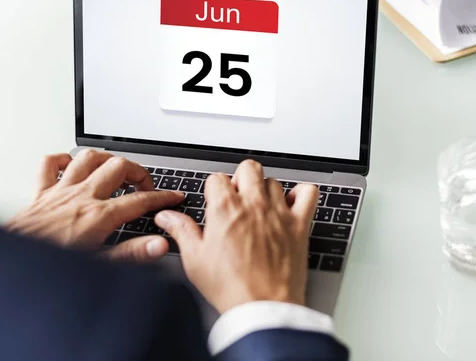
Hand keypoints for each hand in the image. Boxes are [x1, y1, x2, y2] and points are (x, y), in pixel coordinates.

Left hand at [6, 150, 184, 261]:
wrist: (17, 261)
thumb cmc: (52, 263)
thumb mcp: (100, 265)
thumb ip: (133, 253)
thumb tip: (159, 245)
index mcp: (99, 216)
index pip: (140, 201)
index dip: (163, 197)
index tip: (173, 196)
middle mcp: (82, 197)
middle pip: (118, 168)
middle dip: (138, 172)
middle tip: (145, 185)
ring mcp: (60, 191)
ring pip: (88, 158)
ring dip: (106, 159)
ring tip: (116, 169)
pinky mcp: (41, 192)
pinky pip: (50, 164)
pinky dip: (63, 160)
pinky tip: (73, 166)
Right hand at [155, 160, 318, 313]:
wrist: (262, 307)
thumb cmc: (230, 287)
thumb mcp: (195, 260)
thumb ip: (182, 231)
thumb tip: (167, 217)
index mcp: (225, 209)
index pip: (217, 178)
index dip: (214, 189)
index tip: (216, 202)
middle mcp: (253, 205)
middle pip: (248, 168)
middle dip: (241, 178)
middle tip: (238, 198)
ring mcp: (278, 213)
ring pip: (274, 181)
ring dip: (266, 190)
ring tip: (261, 208)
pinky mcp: (299, 224)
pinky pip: (308, 193)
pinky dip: (302, 193)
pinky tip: (292, 203)